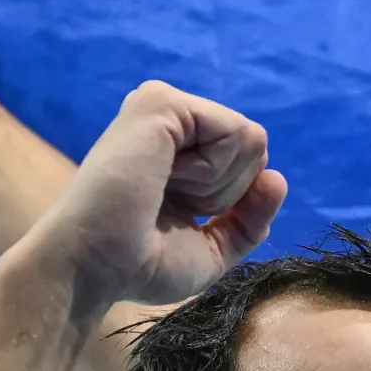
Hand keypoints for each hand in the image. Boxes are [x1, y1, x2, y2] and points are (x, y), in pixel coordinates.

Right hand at [20, 82, 289, 315]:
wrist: (93, 268)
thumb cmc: (139, 265)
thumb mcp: (212, 248)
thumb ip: (250, 218)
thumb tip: (277, 177)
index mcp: (180, 150)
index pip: (249, 162)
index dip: (232, 203)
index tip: (178, 219)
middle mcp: (172, 121)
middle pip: (254, 148)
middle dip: (227, 194)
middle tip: (167, 207)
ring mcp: (165, 106)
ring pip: (250, 140)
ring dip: (217, 186)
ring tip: (160, 193)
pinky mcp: (162, 102)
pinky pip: (236, 134)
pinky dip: (212, 174)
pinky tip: (164, 180)